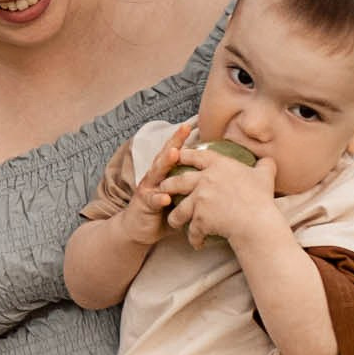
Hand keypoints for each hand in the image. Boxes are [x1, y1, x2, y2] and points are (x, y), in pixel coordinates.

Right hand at [119, 123, 195, 246]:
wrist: (137, 230)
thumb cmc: (162, 213)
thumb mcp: (179, 197)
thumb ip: (190, 188)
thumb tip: (216, 182)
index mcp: (164, 174)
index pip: (173, 152)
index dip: (181, 139)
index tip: (191, 125)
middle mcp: (155, 177)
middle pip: (165, 156)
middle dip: (174, 142)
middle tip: (184, 129)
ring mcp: (148, 189)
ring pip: (157, 173)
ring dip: (166, 163)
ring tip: (174, 154)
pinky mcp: (143, 204)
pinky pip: (152, 200)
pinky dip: (158, 198)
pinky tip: (165, 197)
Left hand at [164, 137, 280, 249]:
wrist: (256, 221)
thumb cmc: (261, 198)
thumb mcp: (264, 176)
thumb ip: (264, 166)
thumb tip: (269, 160)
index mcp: (217, 165)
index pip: (194, 156)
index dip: (183, 155)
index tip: (176, 156)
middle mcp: (204, 180)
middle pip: (176, 182)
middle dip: (167, 186)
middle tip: (165, 190)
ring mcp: (199, 200)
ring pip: (179, 210)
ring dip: (175, 217)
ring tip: (175, 222)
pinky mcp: (199, 219)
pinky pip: (192, 230)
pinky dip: (194, 238)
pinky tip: (196, 243)